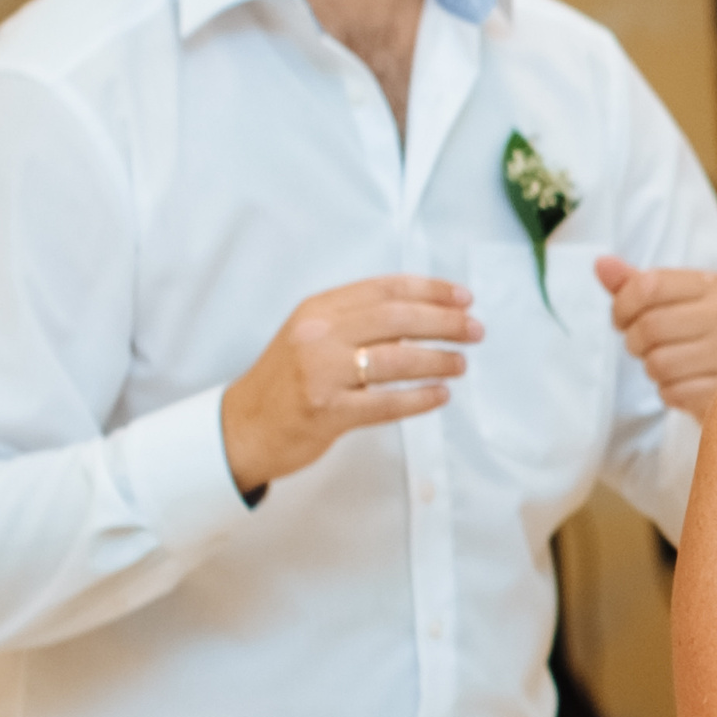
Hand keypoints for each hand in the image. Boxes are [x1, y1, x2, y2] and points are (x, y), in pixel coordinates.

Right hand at [220, 277, 481, 493]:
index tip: (464, 298)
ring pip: (396, 361)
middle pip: (396, 320)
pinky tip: (440, 396)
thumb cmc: (286, 380)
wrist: (242, 427)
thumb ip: (357, 321)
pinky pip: (386, 403)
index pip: (385, 289)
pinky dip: (419, 399)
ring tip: (460, 364)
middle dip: (444, 323)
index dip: (431, 290)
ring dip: (437, 361)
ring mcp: (322, 374)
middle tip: (475, 331)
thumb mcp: (312, 335)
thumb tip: (424, 316)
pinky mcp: (328, 413)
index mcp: (317, 309)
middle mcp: (318, 335)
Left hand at [596, 257, 716, 419]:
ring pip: (659, 363)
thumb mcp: (669, 302)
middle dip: (635, 341)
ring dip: (652, 368)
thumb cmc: (694, 334)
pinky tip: (685, 383)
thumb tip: (601, 263)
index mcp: (711, 285)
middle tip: (644, 346)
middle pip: (650, 326)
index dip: (622, 306)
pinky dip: (669, 391)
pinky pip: (673, 392)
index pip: (648, 286)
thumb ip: (635, 284)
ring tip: (670, 363)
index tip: (622, 319)